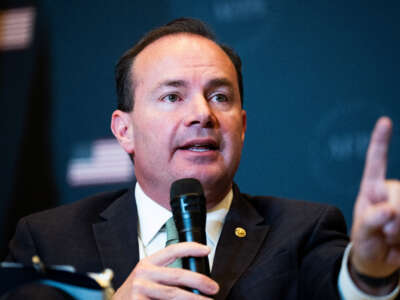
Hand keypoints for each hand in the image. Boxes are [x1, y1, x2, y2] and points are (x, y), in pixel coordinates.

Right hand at [112, 242, 218, 299]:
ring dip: (194, 299)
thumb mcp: (145, 279)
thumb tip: (194, 281)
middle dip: (200, 281)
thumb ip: (165, 276)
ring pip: (174, 294)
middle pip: (178, 275)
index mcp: (147, 264)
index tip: (206, 250)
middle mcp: (143, 274)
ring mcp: (140, 290)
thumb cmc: (133, 295)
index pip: (171, 250)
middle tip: (213, 287)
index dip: (190, 248)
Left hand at [351, 117, 399, 277]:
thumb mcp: (362, 233)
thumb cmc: (367, 241)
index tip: (384, 121)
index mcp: (373, 189)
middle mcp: (392, 192)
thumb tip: (388, 210)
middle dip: (394, 219)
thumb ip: (371, 221)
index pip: (376, 162)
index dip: (380, 141)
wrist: (380, 262)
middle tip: (385, 234)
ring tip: (392, 239)